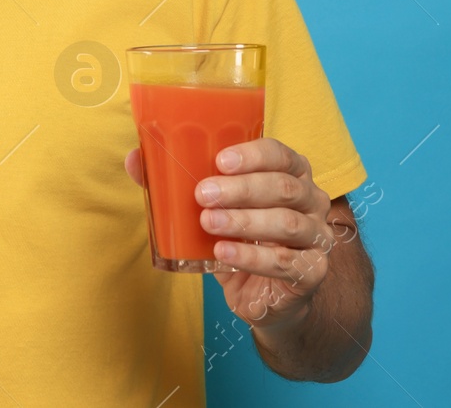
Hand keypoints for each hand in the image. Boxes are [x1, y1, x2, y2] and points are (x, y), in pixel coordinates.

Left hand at [123, 137, 337, 330]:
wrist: (265, 295)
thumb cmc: (238, 239)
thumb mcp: (210, 209)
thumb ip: (175, 182)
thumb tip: (134, 158)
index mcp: (290, 174)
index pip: (280, 154)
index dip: (253, 154)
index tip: (219, 161)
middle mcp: (310, 201)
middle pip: (283, 187)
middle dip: (241, 189)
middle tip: (203, 195)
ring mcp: (316, 237)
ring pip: (286, 223)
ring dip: (244, 222)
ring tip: (209, 223)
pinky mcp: (312, 271)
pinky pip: (285, 262)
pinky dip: (252, 257)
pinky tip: (224, 254)